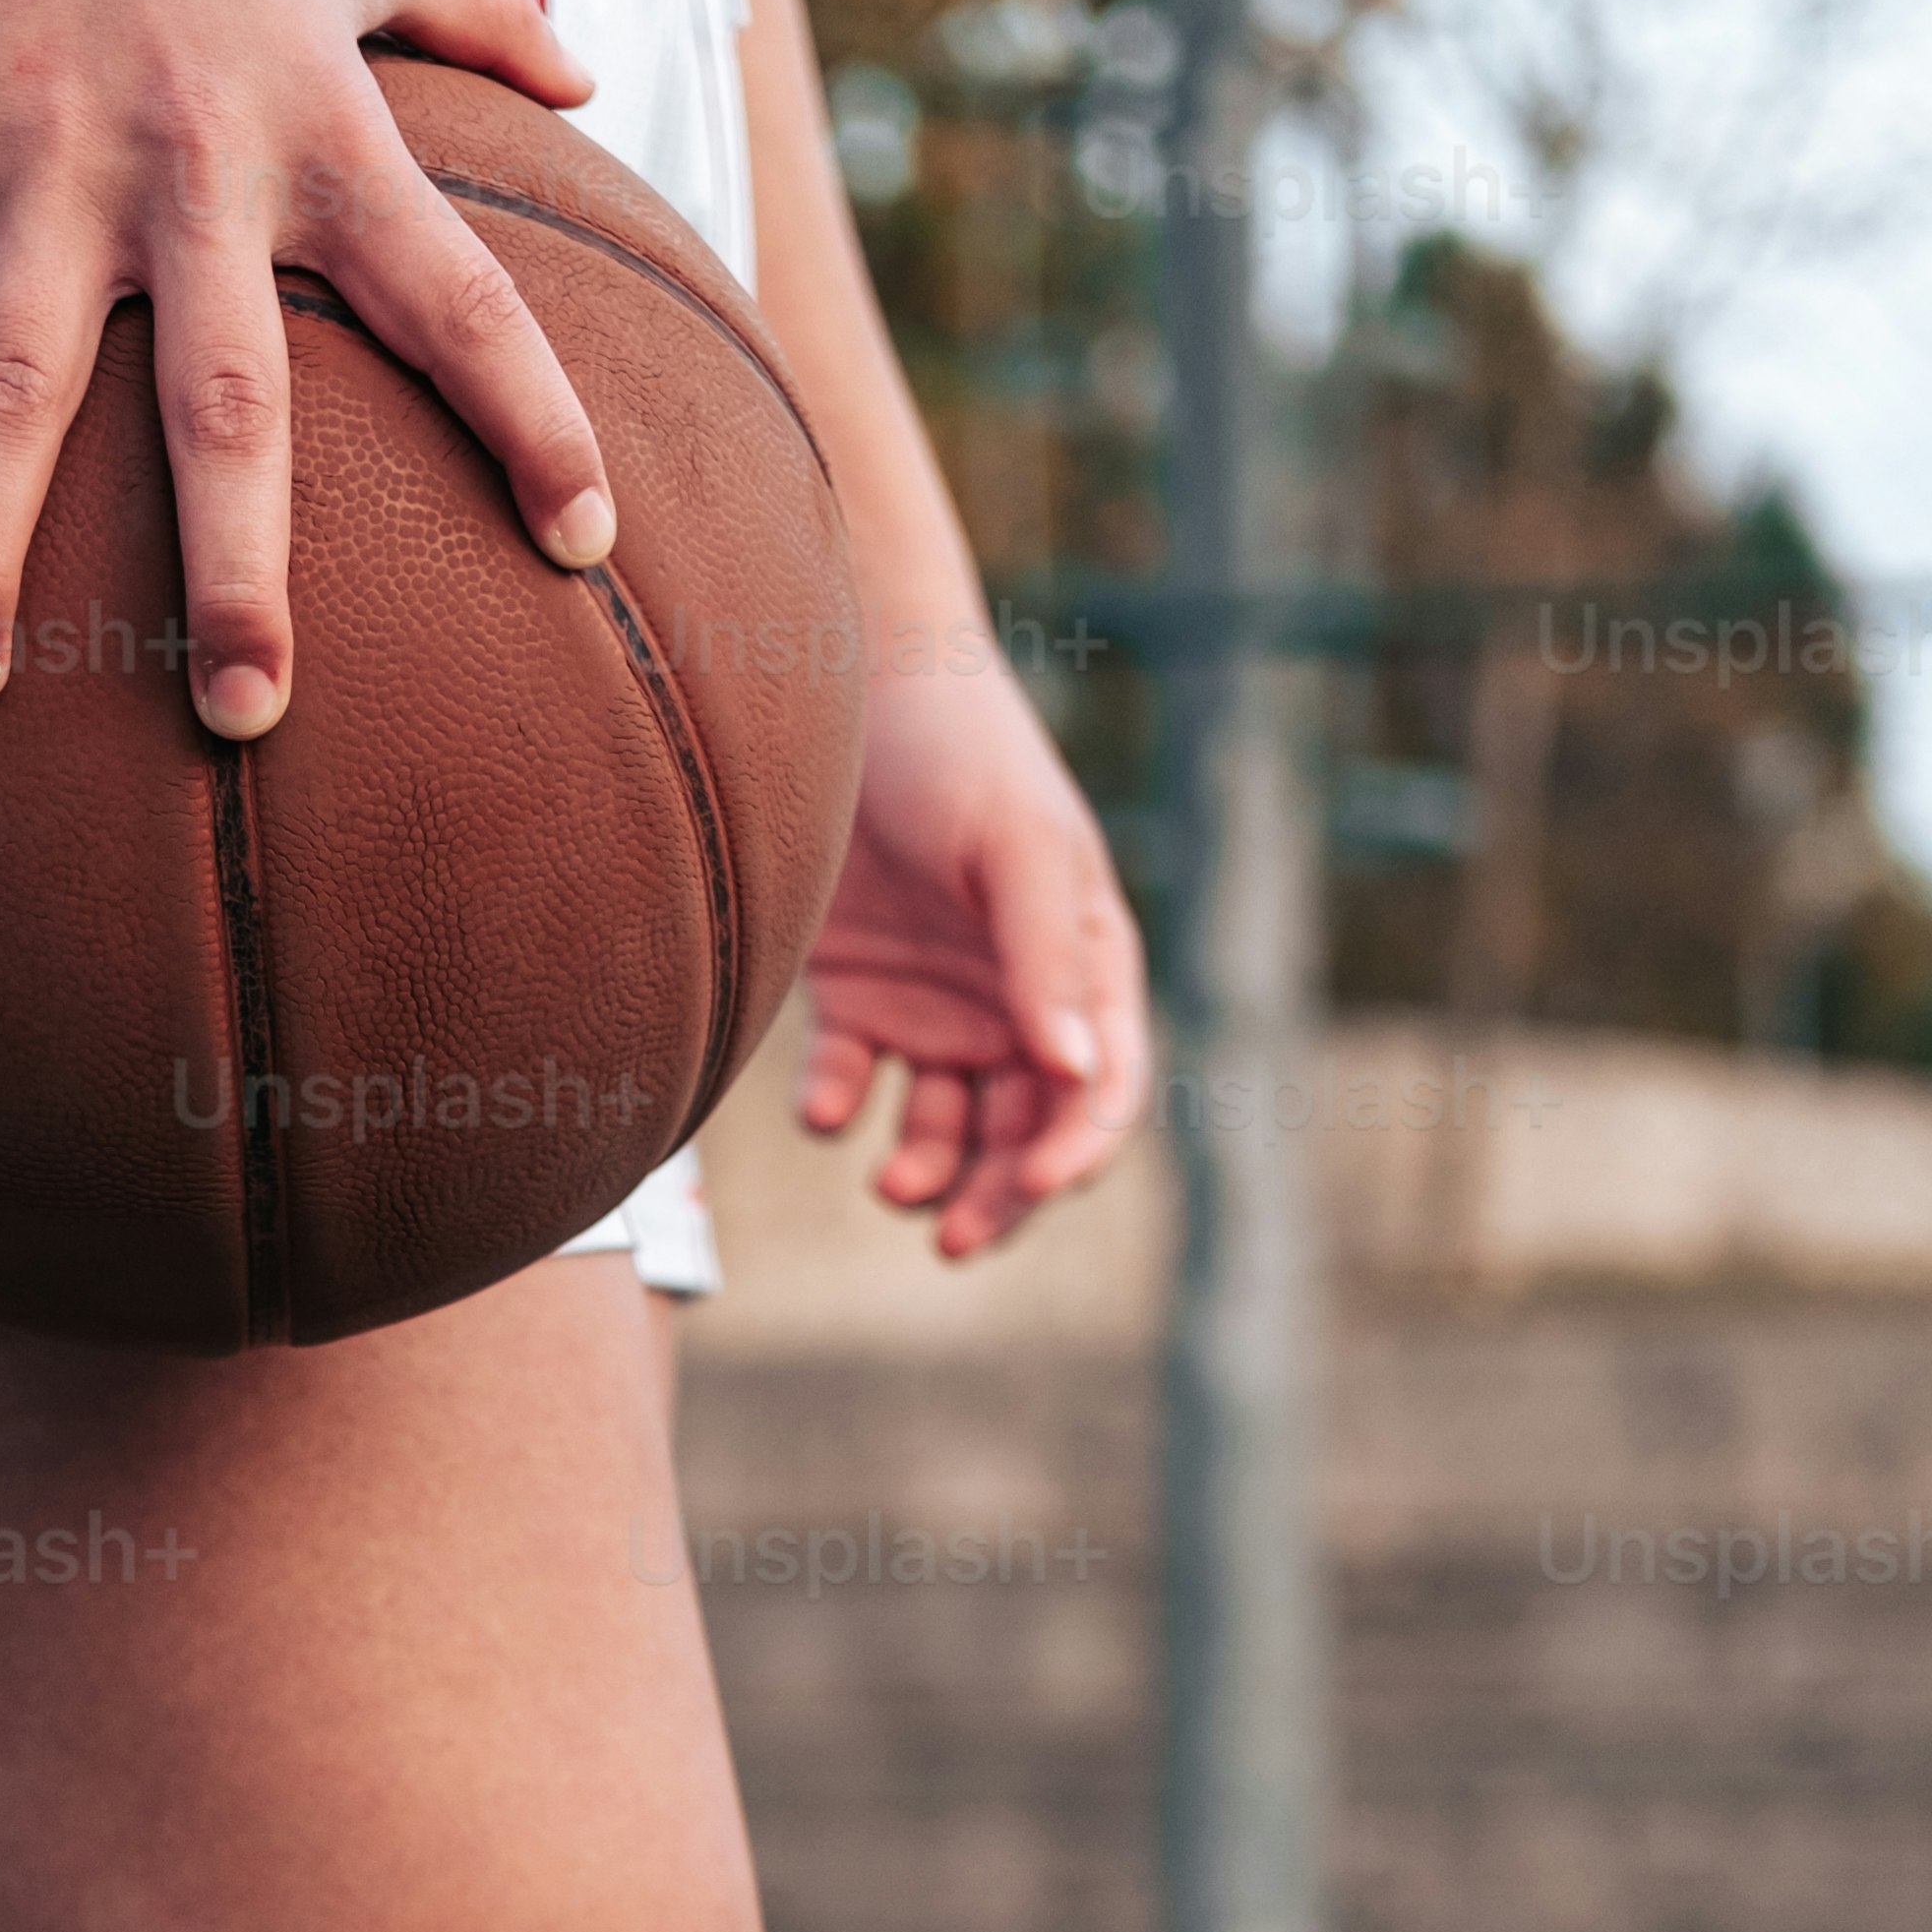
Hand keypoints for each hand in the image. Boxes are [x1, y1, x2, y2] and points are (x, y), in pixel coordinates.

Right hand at [0, 0, 614, 741]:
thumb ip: (479, 11)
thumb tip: (590, 79)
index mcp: (320, 131)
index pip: (461, 294)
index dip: (531, 416)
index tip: (583, 542)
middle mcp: (193, 166)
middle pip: (229, 399)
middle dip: (234, 567)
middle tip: (243, 713)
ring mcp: (46, 162)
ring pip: (19, 389)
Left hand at [798, 652, 1147, 1259]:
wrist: (848, 690)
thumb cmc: (963, 756)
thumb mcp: (1018, 849)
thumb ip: (1046, 959)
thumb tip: (1071, 1073)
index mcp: (1085, 969)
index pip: (1102, 1089)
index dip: (1075, 1150)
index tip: (1034, 1185)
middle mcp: (1017, 1003)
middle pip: (1022, 1133)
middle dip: (998, 1194)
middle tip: (954, 1241)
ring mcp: (937, 1007)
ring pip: (943, 1128)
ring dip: (926, 1172)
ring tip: (892, 1188)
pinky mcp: (857, 1000)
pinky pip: (854, 1083)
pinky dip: (841, 1108)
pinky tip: (829, 1108)